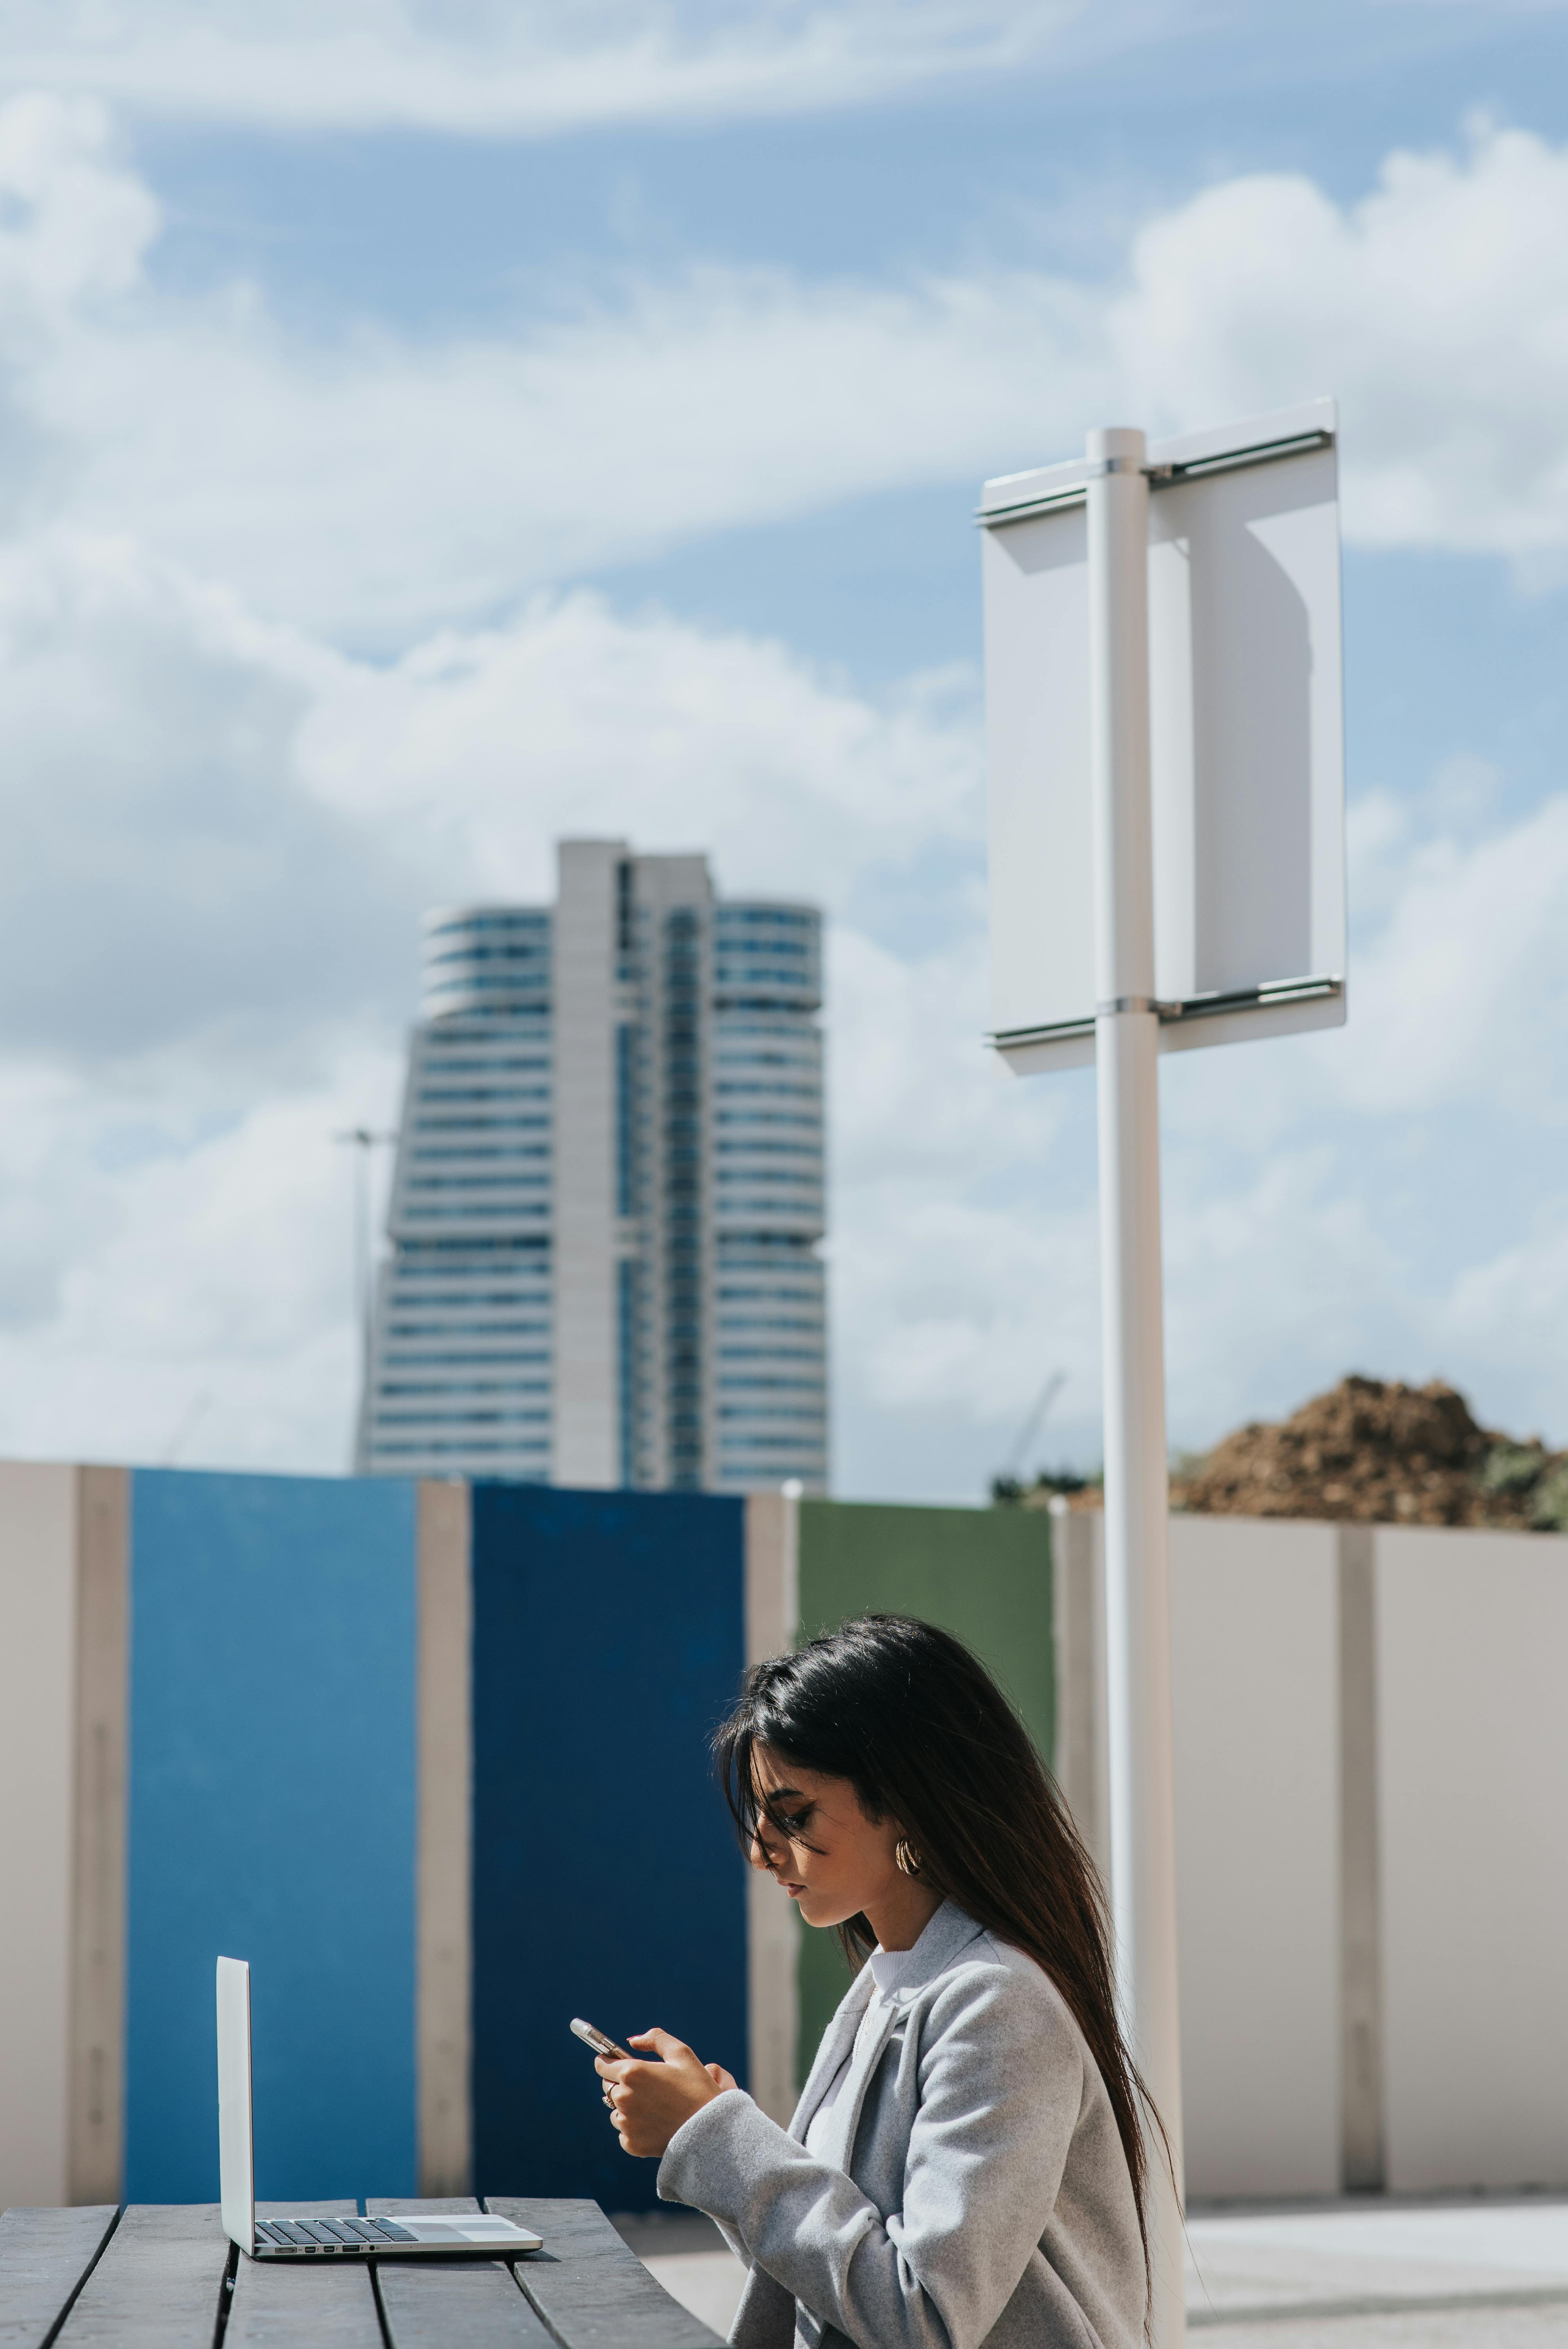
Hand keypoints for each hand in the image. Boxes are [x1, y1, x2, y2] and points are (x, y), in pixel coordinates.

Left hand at [595, 2029, 737, 2157]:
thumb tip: (632, 2042)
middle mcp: (624, 2097)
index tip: (612, 2062)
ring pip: (615, 2111)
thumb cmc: (696, 2088)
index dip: (607, 2062)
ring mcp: (626, 2123)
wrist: (709, 2129)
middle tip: (643, 2086)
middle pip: (608, 2087)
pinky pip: (623, 2133)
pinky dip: (634, 2128)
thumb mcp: (681, 2054)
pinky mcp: (631, 2144)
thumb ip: (655, 2039)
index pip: (602, 2065)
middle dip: (619, 2083)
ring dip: (626, 2108)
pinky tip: (653, 2124)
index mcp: (632, 2072)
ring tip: (652, 2107)